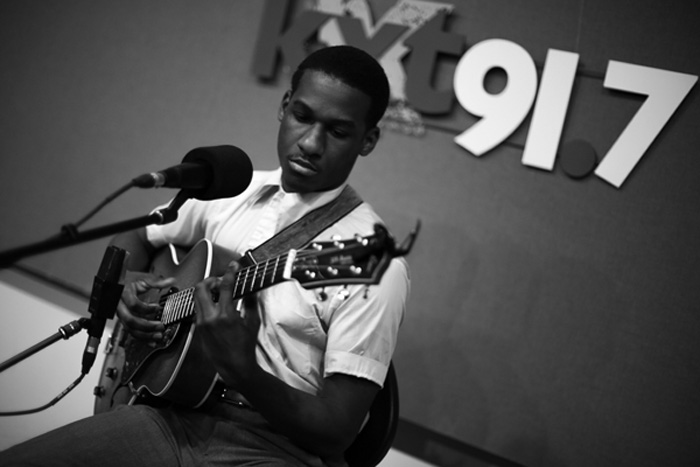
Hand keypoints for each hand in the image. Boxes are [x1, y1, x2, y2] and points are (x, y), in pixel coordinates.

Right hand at [116, 271, 174, 343]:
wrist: (118, 283)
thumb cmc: (129, 280)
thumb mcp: (143, 278)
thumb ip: (156, 281)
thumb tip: (170, 281)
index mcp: (124, 294)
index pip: (133, 304)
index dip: (146, 308)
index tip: (158, 307)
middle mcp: (120, 306)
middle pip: (130, 320)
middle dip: (146, 326)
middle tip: (160, 326)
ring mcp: (121, 315)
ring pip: (130, 329)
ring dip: (145, 335)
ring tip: (158, 336)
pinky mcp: (124, 321)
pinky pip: (131, 332)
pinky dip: (141, 338)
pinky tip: (151, 342)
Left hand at [194, 262, 260, 385]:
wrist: (234, 366)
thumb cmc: (245, 347)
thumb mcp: (252, 323)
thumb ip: (251, 303)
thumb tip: (251, 289)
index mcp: (226, 315)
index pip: (225, 286)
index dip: (230, 272)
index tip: (233, 265)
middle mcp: (210, 318)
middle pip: (201, 288)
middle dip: (210, 279)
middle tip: (220, 280)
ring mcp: (201, 323)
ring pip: (196, 297)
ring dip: (205, 290)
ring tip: (216, 291)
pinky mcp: (198, 328)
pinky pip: (197, 309)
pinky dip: (204, 302)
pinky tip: (214, 305)